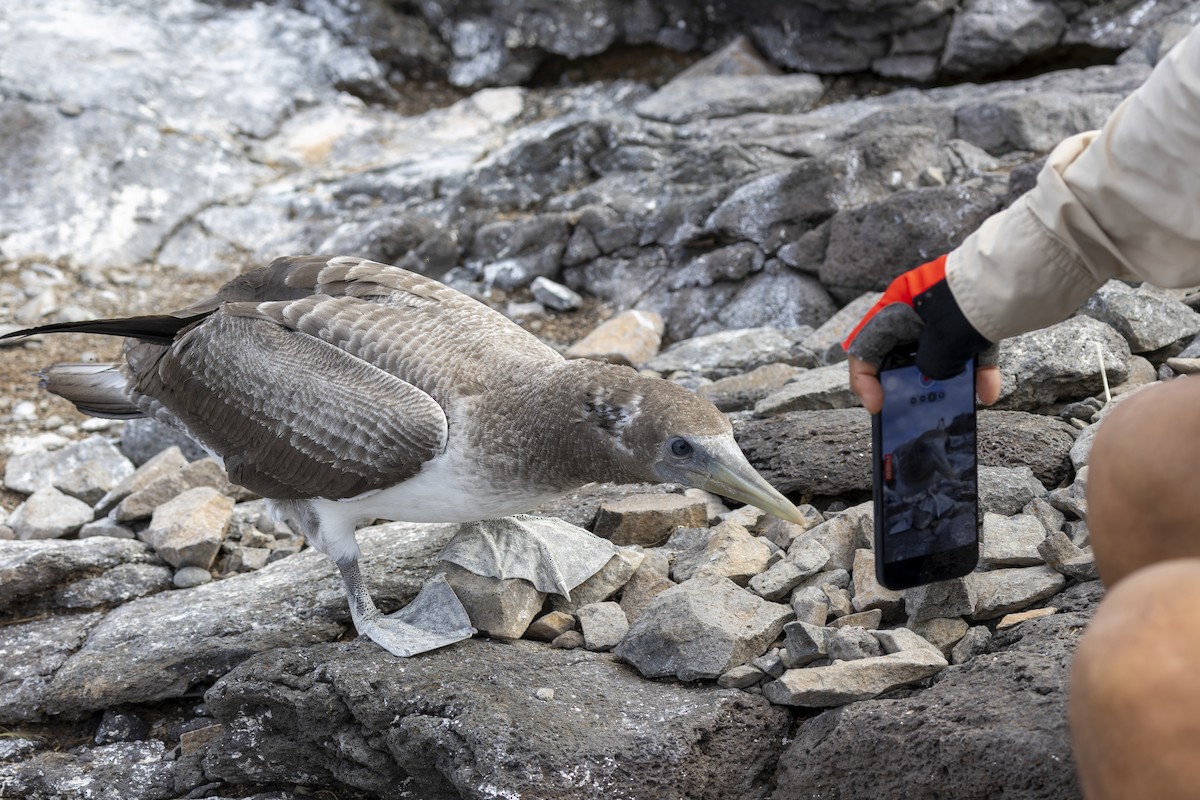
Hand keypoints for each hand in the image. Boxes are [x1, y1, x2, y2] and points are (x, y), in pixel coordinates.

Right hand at [843, 255, 1001, 414]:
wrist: (1018, 275)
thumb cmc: (968, 305)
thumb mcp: (941, 344)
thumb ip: (932, 367)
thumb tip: (940, 373)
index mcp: (895, 307)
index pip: (865, 347)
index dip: (863, 380)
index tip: (878, 406)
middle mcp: (915, 307)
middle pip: (900, 351)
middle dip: (904, 382)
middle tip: (908, 408)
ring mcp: (946, 312)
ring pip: (936, 352)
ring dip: (944, 380)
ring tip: (948, 403)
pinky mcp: (974, 318)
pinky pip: (968, 348)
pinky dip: (976, 370)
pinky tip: (988, 393)